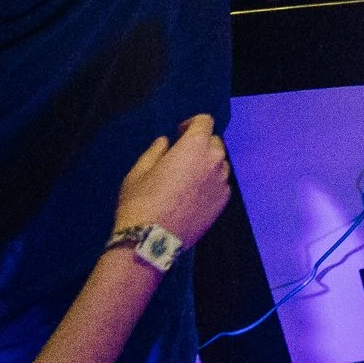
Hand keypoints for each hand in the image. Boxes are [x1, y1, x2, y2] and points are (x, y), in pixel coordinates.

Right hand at [113, 115, 232, 246]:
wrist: (152, 241)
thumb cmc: (141, 201)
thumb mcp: (139, 171)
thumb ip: (156, 151)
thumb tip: (166, 142)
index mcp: (195, 146)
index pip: (205, 121)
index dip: (192, 124)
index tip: (179, 133)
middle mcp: (214, 160)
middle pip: (215, 142)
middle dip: (201, 144)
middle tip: (182, 156)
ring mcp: (222, 182)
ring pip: (220, 164)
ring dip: (207, 164)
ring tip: (188, 178)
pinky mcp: (223, 203)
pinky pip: (221, 185)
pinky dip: (211, 184)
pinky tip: (194, 195)